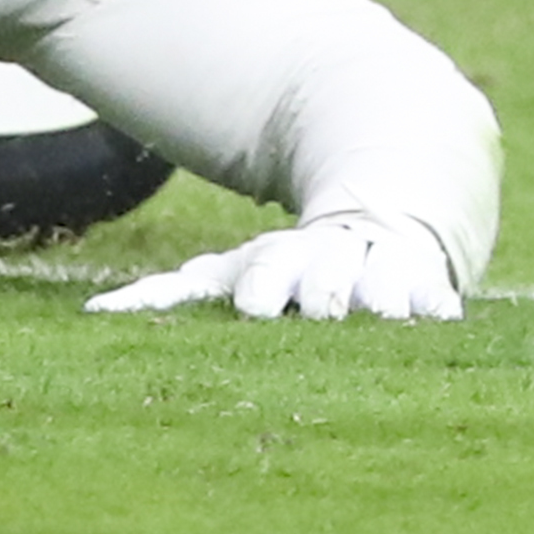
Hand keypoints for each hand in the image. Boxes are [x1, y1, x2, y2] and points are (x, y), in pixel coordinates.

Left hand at [86, 213, 465, 322]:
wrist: (380, 215)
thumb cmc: (290, 268)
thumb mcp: (234, 272)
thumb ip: (168, 297)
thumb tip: (92, 318)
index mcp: (279, 263)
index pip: (269, 273)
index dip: (264, 287)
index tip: (256, 308)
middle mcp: (330, 265)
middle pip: (325, 278)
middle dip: (321, 290)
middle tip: (321, 308)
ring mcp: (381, 274)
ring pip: (383, 285)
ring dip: (381, 298)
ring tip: (384, 312)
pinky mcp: (428, 289)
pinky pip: (436, 301)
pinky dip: (436, 309)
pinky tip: (441, 317)